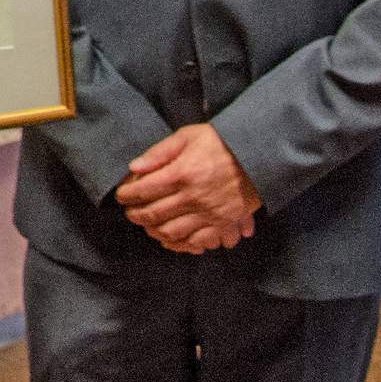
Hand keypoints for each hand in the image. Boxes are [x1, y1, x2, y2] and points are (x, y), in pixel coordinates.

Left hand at [114, 124, 260, 253]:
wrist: (259, 156)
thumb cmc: (221, 143)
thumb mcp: (188, 136)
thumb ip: (159, 152)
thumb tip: (134, 167)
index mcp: (181, 173)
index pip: (143, 190)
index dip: (126, 195)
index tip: (121, 196)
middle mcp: (193, 197)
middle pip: (153, 214)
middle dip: (135, 215)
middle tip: (130, 212)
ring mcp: (208, 213)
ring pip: (171, 232)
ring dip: (153, 231)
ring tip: (147, 225)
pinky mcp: (223, 223)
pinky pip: (197, 242)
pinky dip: (180, 244)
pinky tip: (170, 239)